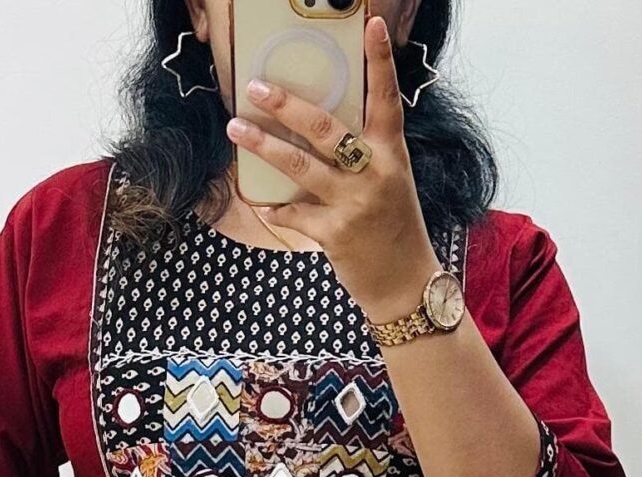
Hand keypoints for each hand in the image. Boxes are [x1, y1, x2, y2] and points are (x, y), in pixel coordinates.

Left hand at [228, 11, 437, 322]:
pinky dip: (276, 208)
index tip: (373, 25)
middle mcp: (374, 172)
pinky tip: (261, 203)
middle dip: (287, 105)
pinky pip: (295, 213)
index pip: (386, 99)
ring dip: (264, 145)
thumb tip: (319, 129)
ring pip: (300, 165)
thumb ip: (364, 154)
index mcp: (391, 153)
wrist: (406, 286)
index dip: (381, 61)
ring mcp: (354, 203)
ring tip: (236, 129)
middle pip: (325, 127)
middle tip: (256, 87)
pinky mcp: (336, 233)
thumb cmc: (395, 230)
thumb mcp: (390, 182)